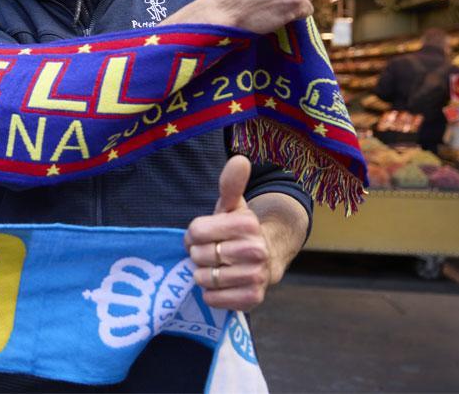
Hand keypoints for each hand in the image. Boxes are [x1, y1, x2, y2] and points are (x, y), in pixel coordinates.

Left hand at [184, 155, 272, 311]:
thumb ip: (231, 184)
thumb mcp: (232, 205)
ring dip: (203, 274)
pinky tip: (220, 284)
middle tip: (210, 252)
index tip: (202, 234)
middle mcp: (256, 250)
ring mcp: (256, 277)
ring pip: (204, 278)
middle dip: (198, 254)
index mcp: (248, 224)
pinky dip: (210, 293)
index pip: (195, 231)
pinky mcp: (252, 299)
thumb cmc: (237, 230)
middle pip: (198, 255)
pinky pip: (213, 299)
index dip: (193, 234)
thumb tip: (239, 159)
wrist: (265, 258)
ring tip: (215, 267)